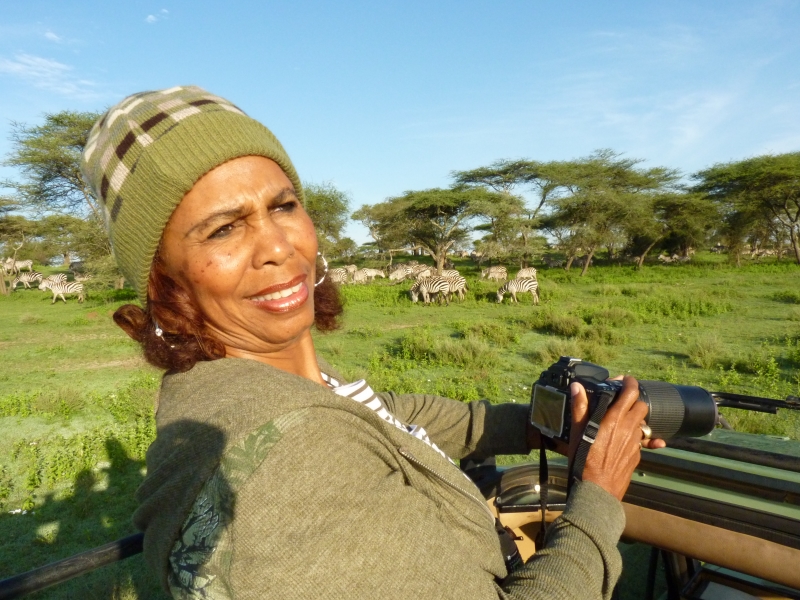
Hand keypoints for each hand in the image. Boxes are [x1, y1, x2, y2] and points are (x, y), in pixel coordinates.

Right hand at [569, 376, 664, 500]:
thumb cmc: (584, 461)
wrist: (597, 491)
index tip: (624, 380)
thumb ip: (579, 407)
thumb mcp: (577, 432)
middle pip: (642, 406)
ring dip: (635, 418)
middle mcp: (629, 428)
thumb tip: (577, 387)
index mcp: (614, 419)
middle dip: (634, 400)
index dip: (630, 383)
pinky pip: (641, 440)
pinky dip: (635, 435)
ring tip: (620, 420)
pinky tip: (625, 440)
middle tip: (622, 401)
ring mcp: (635, 443)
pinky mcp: (637, 455)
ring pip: (643, 423)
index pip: (631, 392)